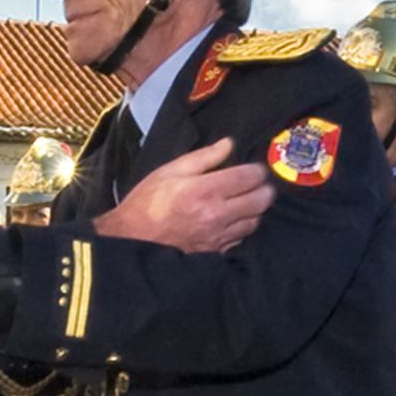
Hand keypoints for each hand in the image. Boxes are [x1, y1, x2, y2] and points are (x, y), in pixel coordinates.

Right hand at [95, 138, 274, 254]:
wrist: (132, 241)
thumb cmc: (148, 202)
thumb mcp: (171, 171)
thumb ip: (204, 157)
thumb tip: (229, 144)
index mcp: (207, 190)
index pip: (251, 177)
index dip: (257, 170)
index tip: (253, 168)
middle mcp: (218, 215)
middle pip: (262, 200)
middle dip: (263, 189)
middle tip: (255, 184)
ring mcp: (220, 236)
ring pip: (256, 221)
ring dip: (255, 210)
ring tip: (244, 202)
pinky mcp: (217, 252)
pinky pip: (242, 238)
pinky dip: (242, 228)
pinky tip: (232, 221)